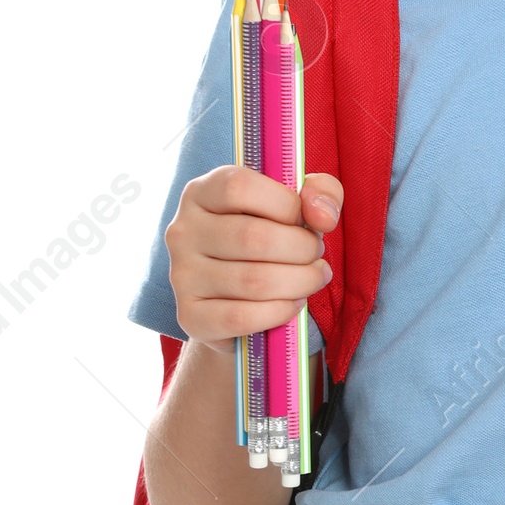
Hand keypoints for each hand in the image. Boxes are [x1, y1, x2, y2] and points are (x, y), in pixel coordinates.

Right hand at [166, 166, 341, 350]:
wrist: (236, 299)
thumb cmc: (270, 239)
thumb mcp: (296, 205)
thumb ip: (320, 192)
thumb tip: (323, 215)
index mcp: (202, 192)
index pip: (239, 187)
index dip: (285, 204)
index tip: (304, 220)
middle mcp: (183, 230)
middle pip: (252, 237)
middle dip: (302, 249)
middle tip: (316, 256)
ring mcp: (182, 274)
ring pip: (253, 281)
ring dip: (299, 282)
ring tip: (313, 278)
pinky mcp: (189, 315)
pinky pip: (242, 317)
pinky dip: (279, 312)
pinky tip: (293, 303)